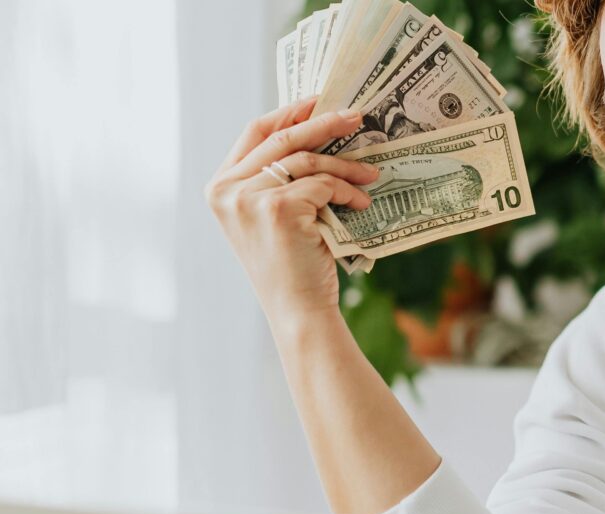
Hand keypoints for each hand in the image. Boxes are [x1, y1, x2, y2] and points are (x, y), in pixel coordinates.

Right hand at [205, 97, 378, 320]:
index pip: (255, 132)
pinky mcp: (278, 208)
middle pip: (283, 137)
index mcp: (220, 186)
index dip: (289, 112)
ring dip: (346, 166)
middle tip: (359, 117)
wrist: (298, 309)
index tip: (321, 101)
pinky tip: (361, 203)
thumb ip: (279, 178)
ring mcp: (249, 198)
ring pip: (307, 160)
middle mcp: (227, 189)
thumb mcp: (275, 214)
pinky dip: (348, 191)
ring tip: (371, 176)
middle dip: (325, 123)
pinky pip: (323, 184)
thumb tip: (320, 130)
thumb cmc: (294, 265)